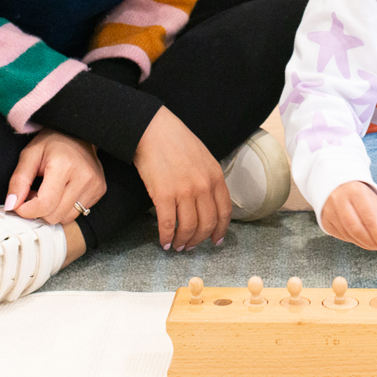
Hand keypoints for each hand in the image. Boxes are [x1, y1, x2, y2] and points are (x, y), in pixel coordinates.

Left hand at [6, 129, 105, 223]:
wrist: (78, 132)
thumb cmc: (51, 142)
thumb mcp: (29, 155)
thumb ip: (18, 181)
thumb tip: (11, 206)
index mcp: (64, 166)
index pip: (44, 204)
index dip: (26, 210)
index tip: (19, 204)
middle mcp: (83, 177)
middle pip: (54, 216)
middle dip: (39, 211)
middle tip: (34, 193)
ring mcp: (95, 185)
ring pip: (66, 218)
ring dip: (52, 211)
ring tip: (48, 192)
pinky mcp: (100, 190)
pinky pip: (78, 213)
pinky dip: (65, 207)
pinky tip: (62, 192)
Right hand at [133, 107, 230, 250]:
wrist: (153, 130)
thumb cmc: (176, 141)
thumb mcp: (204, 157)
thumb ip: (209, 179)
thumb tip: (208, 203)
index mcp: (215, 176)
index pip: (224, 212)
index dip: (220, 230)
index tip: (215, 241)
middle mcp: (203, 186)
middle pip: (207, 224)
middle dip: (199, 240)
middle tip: (191, 246)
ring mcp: (184, 191)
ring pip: (188, 228)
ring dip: (183, 242)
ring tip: (177, 246)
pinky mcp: (163, 195)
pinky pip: (168, 225)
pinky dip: (166, 238)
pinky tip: (164, 242)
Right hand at [320, 181, 376, 251]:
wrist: (338, 187)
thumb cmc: (359, 197)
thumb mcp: (373, 203)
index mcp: (355, 192)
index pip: (368, 218)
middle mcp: (339, 200)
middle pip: (355, 228)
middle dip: (371, 242)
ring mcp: (329, 211)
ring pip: (348, 235)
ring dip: (364, 243)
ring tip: (375, 243)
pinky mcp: (325, 222)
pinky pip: (342, 237)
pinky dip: (354, 240)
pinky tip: (361, 238)